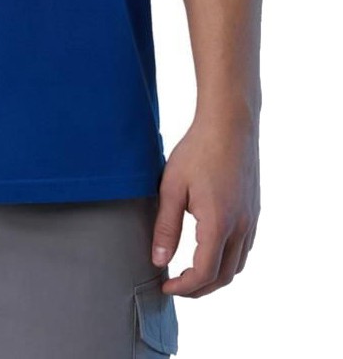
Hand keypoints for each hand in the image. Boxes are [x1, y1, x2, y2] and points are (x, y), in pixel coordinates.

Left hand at [150, 113, 259, 297]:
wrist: (230, 123)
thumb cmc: (197, 150)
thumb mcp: (172, 187)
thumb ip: (166, 227)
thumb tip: (159, 261)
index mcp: (219, 224)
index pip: (204, 273)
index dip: (184, 287)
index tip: (166, 287)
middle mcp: (241, 227)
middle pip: (224, 276)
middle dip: (199, 288)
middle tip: (176, 286)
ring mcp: (251, 219)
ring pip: (238, 264)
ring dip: (216, 276)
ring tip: (191, 273)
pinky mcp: (254, 210)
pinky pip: (245, 247)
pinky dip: (228, 259)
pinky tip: (210, 249)